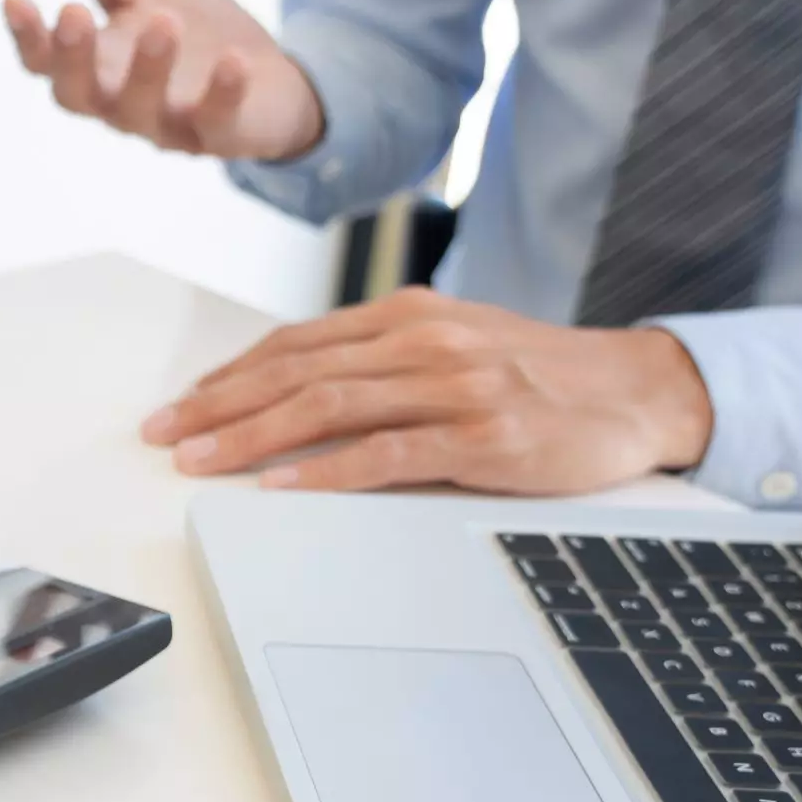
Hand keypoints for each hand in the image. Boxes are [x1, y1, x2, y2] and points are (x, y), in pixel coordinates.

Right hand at [4, 0, 324, 161]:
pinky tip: (234, 60)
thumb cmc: (191, 35)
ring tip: (163, 21)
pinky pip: (217, 123)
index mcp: (95, 68)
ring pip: (142, 111)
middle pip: (78, 96)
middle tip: (73, 12)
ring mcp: (168, 126)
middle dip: (73, 58)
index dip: (27, 37)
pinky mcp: (221, 136)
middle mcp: (119, 105)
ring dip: (148, 68)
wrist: (267, 77)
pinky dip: (224, 94)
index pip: (44, 64)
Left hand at [140, 288, 714, 493]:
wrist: (640, 393)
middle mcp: (425, 340)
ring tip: (197, 461)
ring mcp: (454, 385)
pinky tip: (279, 485)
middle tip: (161, 436)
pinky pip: (385, 452)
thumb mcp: (456, 350)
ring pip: (327, 406)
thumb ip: (383, 363)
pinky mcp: (483, 435)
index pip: (297, 344)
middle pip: (296, 372)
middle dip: (217, 406)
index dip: (229, 376)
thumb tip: (297, 392)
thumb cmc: (541, 378)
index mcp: (410, 317)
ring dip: (250, 436)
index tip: (179, 407)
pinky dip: (324, 470)